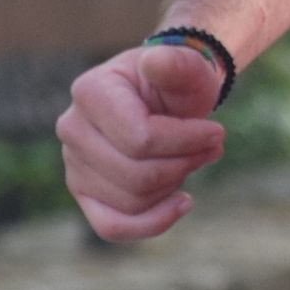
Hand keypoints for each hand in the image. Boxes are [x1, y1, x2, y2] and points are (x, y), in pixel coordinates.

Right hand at [55, 40, 226, 241]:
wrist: (165, 99)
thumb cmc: (177, 84)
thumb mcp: (188, 68)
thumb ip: (177, 63)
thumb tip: (155, 63)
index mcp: (90, 91)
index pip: (141, 139)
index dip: (187, 142)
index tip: (217, 132)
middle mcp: (72, 128)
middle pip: (137, 176)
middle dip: (184, 165)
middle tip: (211, 147)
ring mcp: (74, 163)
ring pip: (132, 202)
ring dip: (174, 185)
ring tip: (193, 159)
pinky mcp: (85, 192)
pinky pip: (112, 227)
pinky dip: (151, 223)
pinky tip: (182, 202)